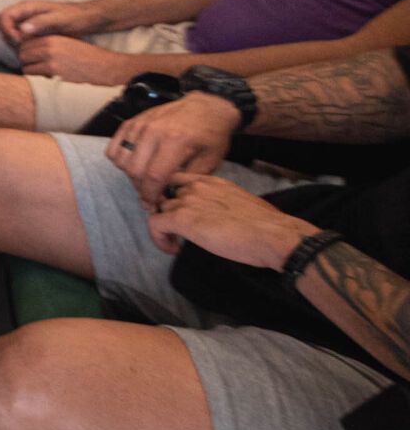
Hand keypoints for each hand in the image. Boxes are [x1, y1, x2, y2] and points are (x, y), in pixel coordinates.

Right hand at [0, 0, 108, 46]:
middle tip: (24, 48)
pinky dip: (21, 47)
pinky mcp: (32, 32)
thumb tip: (23, 29)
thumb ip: (41, 22)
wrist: (87, 19)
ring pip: (8, 34)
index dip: (7, 31)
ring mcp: (27, 23)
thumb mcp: (60, 19)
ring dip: (14, 44)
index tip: (20, 42)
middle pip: (2, 25)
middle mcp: (23, 14)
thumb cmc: (75, 17)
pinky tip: (33, 53)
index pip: (4, 17)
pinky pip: (18, 39)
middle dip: (9, 38)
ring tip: (29, 51)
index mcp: (27, 7)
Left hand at [17, 35, 139, 85]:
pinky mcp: (55, 76)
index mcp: (52, 39)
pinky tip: (49, 83)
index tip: (32, 59)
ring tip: (44, 77)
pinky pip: (35, 80)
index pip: (25, 43)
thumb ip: (49, 45)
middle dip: (27, 63)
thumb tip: (29, 50)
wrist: (108, 69)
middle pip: (23, 55)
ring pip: (26, 69)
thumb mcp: (68, 44)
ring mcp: (52, 62)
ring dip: (32, 74)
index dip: (27, 52)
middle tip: (37, 69)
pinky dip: (38, 83)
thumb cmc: (88, 58)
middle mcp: (49, 48)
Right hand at [109, 92, 242, 208]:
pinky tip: (134, 163)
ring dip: (130, 175)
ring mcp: (140, 125)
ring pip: (121, 160)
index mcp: (175, 142)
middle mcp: (153, 131)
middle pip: (134, 170)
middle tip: (152, 193)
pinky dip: (119, 160)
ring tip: (144, 178)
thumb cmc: (211, 135)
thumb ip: (185, 179)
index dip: (151, 195)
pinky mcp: (132, 122)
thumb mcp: (209, 161)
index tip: (154, 205)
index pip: (153, 176)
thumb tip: (165, 194)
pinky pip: (113, 147)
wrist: (206, 107)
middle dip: (141, 188)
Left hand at [147, 173, 316, 262]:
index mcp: (212, 181)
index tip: (179, 212)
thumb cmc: (267, 225)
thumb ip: (224, 203)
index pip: (179, 179)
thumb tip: (222, 216)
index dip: (173, 195)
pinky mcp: (182, 219)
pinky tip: (172, 249)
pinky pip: (154, 225)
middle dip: (168, 213)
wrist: (274, 235)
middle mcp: (196, 187)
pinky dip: (158, 238)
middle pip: (167, 196)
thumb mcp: (242, 204)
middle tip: (178, 232)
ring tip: (177, 242)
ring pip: (158, 209)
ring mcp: (188, 201)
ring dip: (164, 226)